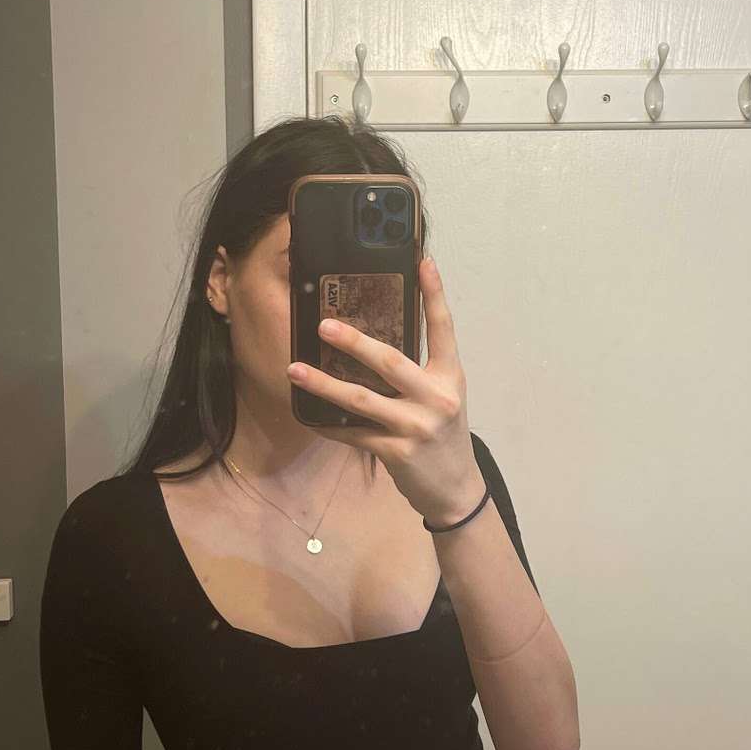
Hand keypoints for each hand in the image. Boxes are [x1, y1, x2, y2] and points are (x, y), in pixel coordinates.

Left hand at [286, 256, 482, 524]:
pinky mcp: (397, 452)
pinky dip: (328, 424)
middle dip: (354, 343)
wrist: (456, 488)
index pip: (443, 328)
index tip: (422, 261)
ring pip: (361, 399)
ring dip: (323, 384)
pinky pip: (353, 433)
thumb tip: (374, 341)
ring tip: (294, 370)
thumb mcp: (444, 396)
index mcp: (450, 376)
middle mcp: (436, 398)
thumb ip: (421, 370)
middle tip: (324, 325)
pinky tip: (306, 413)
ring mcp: (416, 427)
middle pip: (391, 362)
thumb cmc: (444, 434)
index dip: (434, 294)